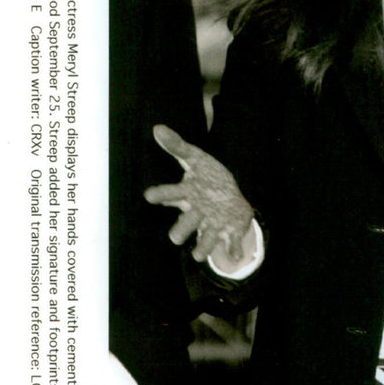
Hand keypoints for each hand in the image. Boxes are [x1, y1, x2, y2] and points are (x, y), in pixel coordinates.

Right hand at [144, 124, 254, 269]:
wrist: (230, 200)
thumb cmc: (208, 180)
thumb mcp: (197, 160)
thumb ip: (178, 147)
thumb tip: (157, 128)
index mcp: (189, 194)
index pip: (172, 193)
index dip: (161, 194)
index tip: (149, 195)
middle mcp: (198, 213)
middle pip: (187, 222)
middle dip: (181, 229)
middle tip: (174, 237)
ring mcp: (213, 224)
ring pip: (206, 237)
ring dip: (203, 246)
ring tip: (198, 255)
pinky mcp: (229, 232)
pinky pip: (230, 242)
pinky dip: (232, 250)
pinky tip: (234, 257)